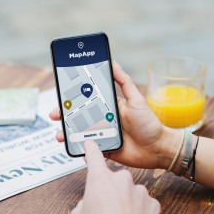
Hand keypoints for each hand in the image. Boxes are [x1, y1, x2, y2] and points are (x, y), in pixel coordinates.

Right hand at [50, 63, 180, 168]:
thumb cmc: (149, 123)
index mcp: (108, 107)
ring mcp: (103, 136)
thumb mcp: (136, 99)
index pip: (87, 101)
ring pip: (80, 134)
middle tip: (54, 116)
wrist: (158, 148)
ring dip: (67, 134)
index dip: (72, 99)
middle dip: (63, 117)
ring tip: (60, 135)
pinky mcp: (104, 150)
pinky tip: (76, 148)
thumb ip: (124, 82)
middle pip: (78, 118)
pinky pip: (89, 150)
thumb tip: (113, 63)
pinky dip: (80, 150)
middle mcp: (103, 121)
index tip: (61, 97)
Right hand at [71, 141, 158, 213]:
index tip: (91, 142)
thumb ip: (84, 204)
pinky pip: (143, 204)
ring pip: (130, 192)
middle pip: (113, 179)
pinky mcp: (152, 202)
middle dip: (110, 192)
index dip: (91, 148)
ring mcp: (139, 190)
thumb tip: (89, 204)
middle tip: (105, 210)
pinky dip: (139, 212)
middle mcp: (121, 179)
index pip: (94, 156)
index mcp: (100, 178)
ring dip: (125, 203)